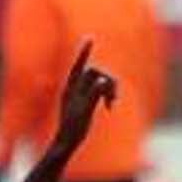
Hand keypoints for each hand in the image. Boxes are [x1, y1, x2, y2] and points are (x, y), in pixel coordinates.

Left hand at [50, 40, 117, 156]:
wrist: (66, 143)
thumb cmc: (73, 128)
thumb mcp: (84, 111)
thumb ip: (94, 94)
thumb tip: (104, 81)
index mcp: (70, 88)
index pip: (78, 66)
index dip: (84, 53)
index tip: (90, 38)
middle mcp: (74, 89)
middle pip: (96, 73)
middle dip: (108, 81)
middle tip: (114, 99)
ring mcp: (81, 95)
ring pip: (100, 81)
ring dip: (110, 88)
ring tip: (113, 104)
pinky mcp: (87, 102)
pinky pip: (100, 91)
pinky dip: (108, 95)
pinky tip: (111, 108)